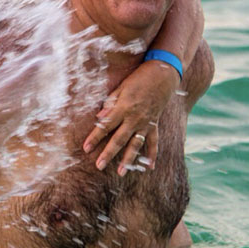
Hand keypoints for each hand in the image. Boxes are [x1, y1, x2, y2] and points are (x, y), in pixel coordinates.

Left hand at [82, 60, 180, 175]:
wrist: (163, 75)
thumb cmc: (138, 78)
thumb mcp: (121, 87)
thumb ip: (110, 103)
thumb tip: (99, 118)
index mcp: (124, 108)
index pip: (105, 126)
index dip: (94, 138)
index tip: (85, 148)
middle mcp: (135, 118)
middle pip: (119, 139)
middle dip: (108, 154)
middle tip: (98, 166)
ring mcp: (146, 123)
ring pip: (136, 145)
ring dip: (128, 159)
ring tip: (121, 172)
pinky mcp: (155, 124)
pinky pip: (154, 142)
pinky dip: (152, 154)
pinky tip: (149, 167)